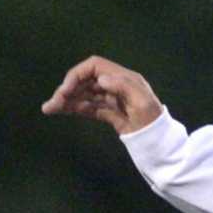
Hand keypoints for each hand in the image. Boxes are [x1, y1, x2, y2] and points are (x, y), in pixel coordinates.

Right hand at [42, 55, 163, 134]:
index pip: (94, 67)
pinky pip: (90, 108)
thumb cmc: (154, 122)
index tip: (65, 90)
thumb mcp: (143, 103)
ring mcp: (113, 101)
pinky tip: (64, 112)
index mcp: (124, 78)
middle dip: (67, 90)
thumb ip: (123, 87)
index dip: (77, 75)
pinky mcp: (112, 115)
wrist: (162, 145)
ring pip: (85, 95)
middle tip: (51, 105)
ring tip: (50, 109)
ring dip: (67, 100)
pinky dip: (76, 109)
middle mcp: (116, 86)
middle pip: (86, 81)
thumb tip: (101, 78)